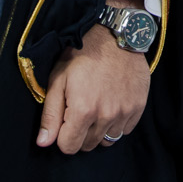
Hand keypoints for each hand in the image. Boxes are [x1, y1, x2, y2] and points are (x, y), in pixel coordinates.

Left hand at [36, 0, 150, 153]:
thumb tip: (43, 143)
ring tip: (96, 108)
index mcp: (83, 111)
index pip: (69, 147)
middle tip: (80, 111)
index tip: (64, 121)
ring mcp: (124, 112)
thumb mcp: (58, 80)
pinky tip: (111, 104)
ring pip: (108, 140)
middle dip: (80, 134)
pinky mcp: (138, 106)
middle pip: (88, 145)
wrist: (115, 34)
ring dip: (99, 130)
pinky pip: (125, 130)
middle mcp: (106, 116)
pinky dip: (116, 123)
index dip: (63, 136)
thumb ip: (50, 115)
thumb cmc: (82, 54)